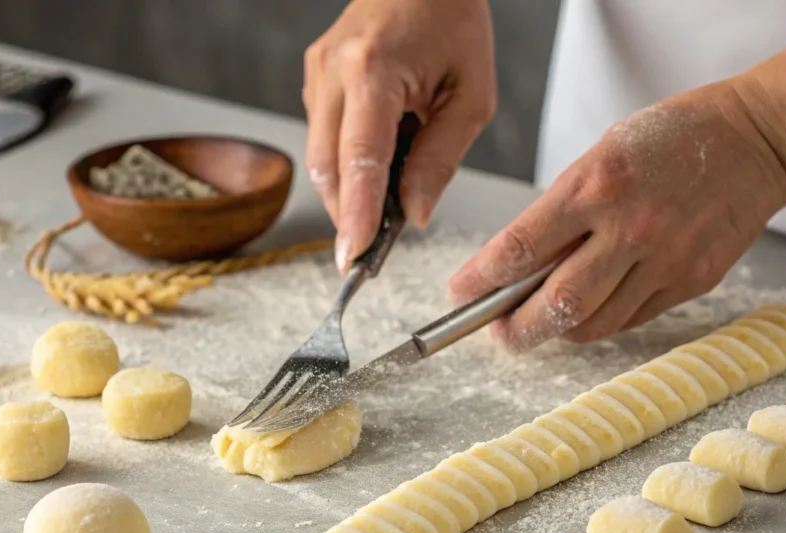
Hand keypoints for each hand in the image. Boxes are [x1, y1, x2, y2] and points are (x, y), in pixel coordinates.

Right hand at [303, 0, 495, 271]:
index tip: (354, 256)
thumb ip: (440, 159)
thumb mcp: (470, 96)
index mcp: (374, 70)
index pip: (359, 160)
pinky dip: (345, 168)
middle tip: (367, 254)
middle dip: (345, 216)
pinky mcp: (314, 79)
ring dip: (345, 194)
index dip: (355, 215)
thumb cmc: (452, 21)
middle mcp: (333, 71)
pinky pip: (322, 139)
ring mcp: (317, 74)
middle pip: (326, 167)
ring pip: (319, 158)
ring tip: (378, 215)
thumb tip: (415, 214)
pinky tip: (373, 175)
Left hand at [446, 81, 785, 351]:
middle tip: (497, 332)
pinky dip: (599, 321)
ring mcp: (664, 260)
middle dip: (515, 328)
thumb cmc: (673, 138)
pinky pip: (630, 319)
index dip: (481, 280)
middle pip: (556, 303)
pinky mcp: (689, 283)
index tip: (459, 293)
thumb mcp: (599, 155)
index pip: (521, 247)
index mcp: (597, 186)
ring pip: (593, 323)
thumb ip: (560, 210)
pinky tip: (588, 309)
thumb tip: (517, 263)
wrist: (756, 140)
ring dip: (557, 330)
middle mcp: (629, 228)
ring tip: (539, 322)